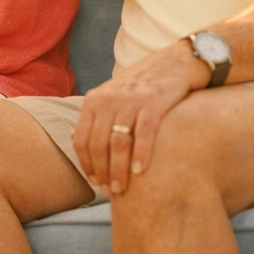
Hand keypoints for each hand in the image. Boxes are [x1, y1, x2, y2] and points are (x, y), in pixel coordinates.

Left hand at [72, 42, 207, 196]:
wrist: (176, 62)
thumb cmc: (144, 86)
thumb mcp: (114, 97)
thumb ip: (98, 118)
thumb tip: (78, 146)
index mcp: (95, 100)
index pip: (82, 139)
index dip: (86, 165)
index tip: (96, 183)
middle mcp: (109, 98)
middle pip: (98, 143)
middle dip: (102, 172)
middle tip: (111, 192)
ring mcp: (130, 99)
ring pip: (118, 141)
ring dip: (118, 169)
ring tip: (122, 189)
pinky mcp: (153, 100)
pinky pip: (143, 131)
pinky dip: (140, 153)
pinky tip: (141, 171)